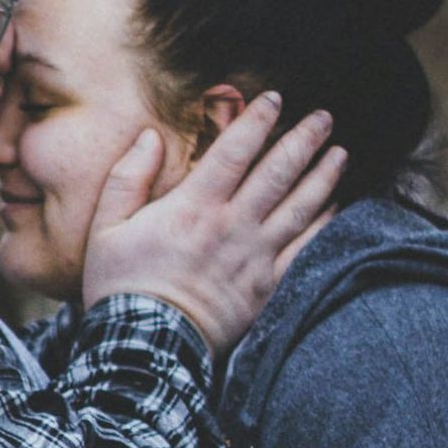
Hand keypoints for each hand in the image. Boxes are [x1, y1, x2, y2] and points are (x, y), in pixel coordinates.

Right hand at [81, 93, 345, 355]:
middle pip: (278, 172)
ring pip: (300, 208)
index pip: (235, 150)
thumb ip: (127, 177)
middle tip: (324, 118)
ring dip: (324, 177)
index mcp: (193, 206)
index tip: (275, 99)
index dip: (258, 120)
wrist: (145, 349)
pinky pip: (304, 251)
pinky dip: (324, 226)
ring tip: (340, 154)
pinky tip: (336, 208)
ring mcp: (254, 258)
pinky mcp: (266, 289)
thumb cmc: (120, 287)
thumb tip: (148, 136)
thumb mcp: (106, 227)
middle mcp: (231, 226)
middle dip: (304, 140)